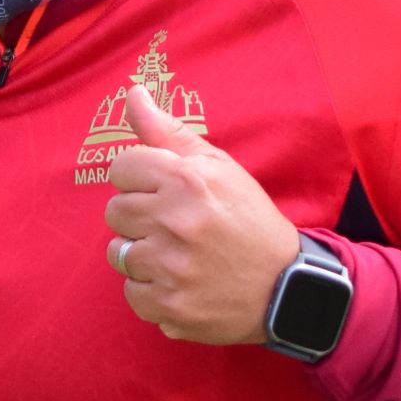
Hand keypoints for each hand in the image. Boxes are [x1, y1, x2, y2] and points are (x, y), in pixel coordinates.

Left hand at [102, 82, 302, 342]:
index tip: (162, 191)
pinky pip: (132, 292)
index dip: (140, 178)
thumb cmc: (248, 219)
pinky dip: (151, 290)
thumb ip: (169, 132)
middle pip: (115, 211)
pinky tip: (180, 283)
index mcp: (187, 180)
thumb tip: (132, 93)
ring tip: (177, 255)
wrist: (285, 286)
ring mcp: (171, 268)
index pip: (122, 167)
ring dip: (142, 255)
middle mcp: (175, 221)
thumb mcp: (219, 167)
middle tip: (174, 226)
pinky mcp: (169, 306)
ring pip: (118, 253)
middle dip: (139, 217)